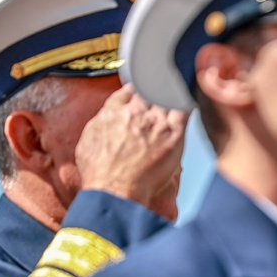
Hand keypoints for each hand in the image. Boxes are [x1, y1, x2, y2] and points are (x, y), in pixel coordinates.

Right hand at [75, 83, 187, 219]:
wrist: (115, 187)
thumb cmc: (99, 171)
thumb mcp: (89, 139)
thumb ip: (103, 120)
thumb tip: (110, 112)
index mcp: (114, 110)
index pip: (130, 90)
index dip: (138, 90)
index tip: (143, 92)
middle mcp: (136, 111)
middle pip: (150, 91)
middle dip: (156, 90)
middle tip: (162, 90)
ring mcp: (156, 121)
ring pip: (167, 97)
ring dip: (171, 95)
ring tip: (175, 94)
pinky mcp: (174, 133)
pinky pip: (184, 109)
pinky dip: (185, 102)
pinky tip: (188, 101)